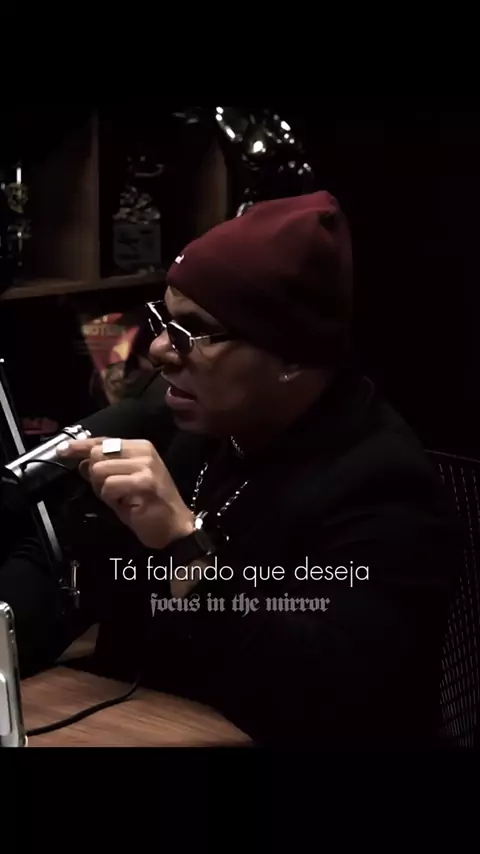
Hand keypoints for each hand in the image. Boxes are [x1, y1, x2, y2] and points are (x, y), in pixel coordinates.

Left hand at [58, 437, 194, 549]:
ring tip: (120, 498)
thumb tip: (81, 461)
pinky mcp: (144, 481)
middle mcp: (143, 451)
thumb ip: (105, 469)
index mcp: (140, 447)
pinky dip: (110, 498)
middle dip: (95, 476)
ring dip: (103, 489)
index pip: (103, 441)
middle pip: (97, 454)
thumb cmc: (149, 506)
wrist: (174, 527)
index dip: (80, 446)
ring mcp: (145, 465)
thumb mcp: (122, 483)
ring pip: (99, 470)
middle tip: (111, 492)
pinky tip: (126, 504)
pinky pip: (109, 486)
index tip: (63, 450)